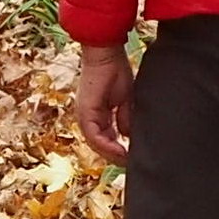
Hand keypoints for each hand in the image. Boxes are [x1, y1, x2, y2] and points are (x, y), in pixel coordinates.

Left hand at [72, 42, 133, 162]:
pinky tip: (122, 152)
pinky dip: (108, 146)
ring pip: (96, 145)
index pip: (106, 139)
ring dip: (113, 155)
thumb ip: (125, 118)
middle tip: (133, 165)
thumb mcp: (125, 99)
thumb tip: (128, 136)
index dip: (119, 150)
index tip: (134, 157)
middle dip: (116, 156)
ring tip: (129, 162)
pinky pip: (95, 137)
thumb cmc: (115, 70)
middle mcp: (87, 118)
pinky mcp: (86, 113)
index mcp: (96, 115)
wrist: (106, 53)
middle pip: (100, 145)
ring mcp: (84, 116)